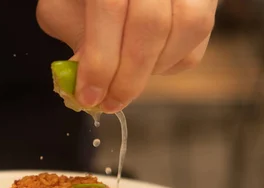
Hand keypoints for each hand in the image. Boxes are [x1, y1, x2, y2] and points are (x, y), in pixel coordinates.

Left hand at [37, 0, 217, 112]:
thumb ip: (72, 34)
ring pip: (188, 26)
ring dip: (155, 67)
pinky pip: (199, 36)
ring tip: (129, 81)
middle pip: (152, 24)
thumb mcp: (64, 6)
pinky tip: (150, 63)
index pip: (110, 8)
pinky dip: (174, 61)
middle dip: (129, 77)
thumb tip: (86, 81)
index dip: (100, 61)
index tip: (89, 96)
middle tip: (110, 103)